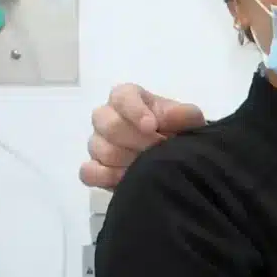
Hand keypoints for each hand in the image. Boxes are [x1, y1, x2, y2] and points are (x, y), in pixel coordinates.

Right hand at [81, 84, 207, 188]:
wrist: (174, 155)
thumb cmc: (177, 130)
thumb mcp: (188, 119)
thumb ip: (184, 114)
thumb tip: (171, 116)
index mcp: (126, 98)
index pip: (122, 97)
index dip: (135, 111)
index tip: (152, 126)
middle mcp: (106, 117)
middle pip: (109, 125)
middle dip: (137, 140)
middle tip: (159, 149)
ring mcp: (98, 143)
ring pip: (102, 150)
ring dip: (129, 160)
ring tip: (150, 165)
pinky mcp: (94, 168)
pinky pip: (89, 172)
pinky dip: (106, 177)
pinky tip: (126, 179)